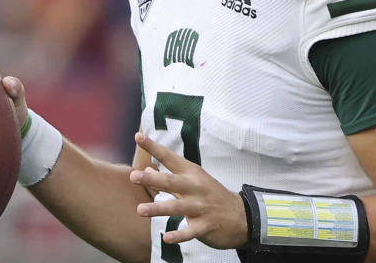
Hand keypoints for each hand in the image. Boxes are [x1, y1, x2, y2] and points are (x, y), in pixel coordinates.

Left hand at [130, 132, 247, 250]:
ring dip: (158, 209)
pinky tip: (166, 238)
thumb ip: (168, 176)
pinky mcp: (206, 226)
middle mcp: (196, 187)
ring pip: (178, 207)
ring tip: (140, 210)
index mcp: (192, 173)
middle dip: (153, 179)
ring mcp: (201, 207)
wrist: (241, 215)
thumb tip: (146, 169)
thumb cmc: (210, 194)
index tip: (138, 137)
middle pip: (172, 182)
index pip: (170, 157)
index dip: (154, 147)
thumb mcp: (192, 181)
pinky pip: (190, 231)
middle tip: (134, 176)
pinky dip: (179, 235)